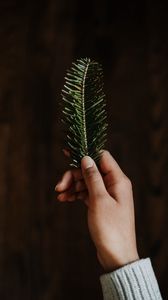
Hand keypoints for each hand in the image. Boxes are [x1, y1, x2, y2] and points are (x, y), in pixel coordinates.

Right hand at [55, 150, 138, 270]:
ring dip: (72, 186)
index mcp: (118, 180)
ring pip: (86, 182)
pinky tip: (64, 198)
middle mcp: (114, 185)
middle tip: (59, 186)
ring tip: (60, 194)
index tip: (68, 154)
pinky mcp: (101, 204)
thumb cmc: (110, 228)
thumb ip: (92, 177)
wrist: (116, 255)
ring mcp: (107, 194)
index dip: (85, 154)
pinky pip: (86, 193)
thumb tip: (86, 158)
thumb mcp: (99, 200)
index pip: (102, 157)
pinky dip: (75, 194)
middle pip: (91, 170)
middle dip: (74, 176)